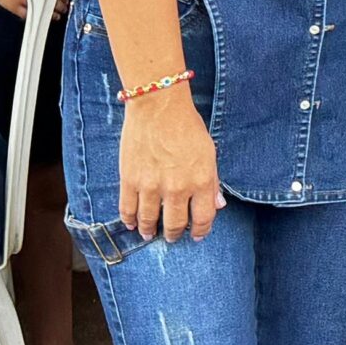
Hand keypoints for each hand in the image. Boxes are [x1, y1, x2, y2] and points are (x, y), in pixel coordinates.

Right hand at [120, 90, 222, 241]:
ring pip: (149, 221)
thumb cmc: (187, 126)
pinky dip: (129, 220)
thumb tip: (217, 205)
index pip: (203, 217)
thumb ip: (212, 181)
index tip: (197, 235)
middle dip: (175, 234)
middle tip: (173, 237)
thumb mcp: (209, 152)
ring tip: (150, 234)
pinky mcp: (130, 181)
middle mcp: (178, 188)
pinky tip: (132, 223)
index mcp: (201, 180)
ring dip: (150, 231)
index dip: (201, 230)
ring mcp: (152, 186)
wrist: (159, 107)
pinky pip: (128, 209)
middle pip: (175, 224)